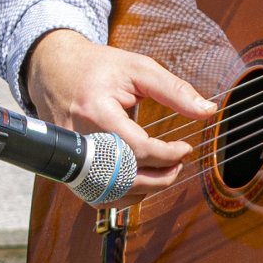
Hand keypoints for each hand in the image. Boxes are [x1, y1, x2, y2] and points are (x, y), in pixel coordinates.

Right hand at [23, 29, 215, 200]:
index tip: (185, 148)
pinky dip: (122, 194)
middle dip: (161, 177)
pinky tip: (139, 181)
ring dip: (144, 190)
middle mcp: (80, 139)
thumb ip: (174, 90)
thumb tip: (208, 110)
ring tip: (163, 172)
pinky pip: (97, 195)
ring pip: (111, 193)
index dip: (168, 155)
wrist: (53, 70)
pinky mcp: (68, 167)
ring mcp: (71, 157)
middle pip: (125, 178)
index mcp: (96, 112)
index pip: (138, 149)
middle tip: (178, 164)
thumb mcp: (138, 69)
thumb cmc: (96, 67)